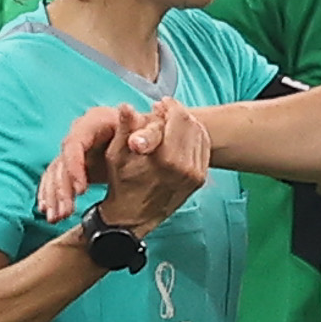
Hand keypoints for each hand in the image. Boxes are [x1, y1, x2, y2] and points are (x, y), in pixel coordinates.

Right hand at [35, 101, 138, 217]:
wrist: (142, 133)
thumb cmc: (147, 129)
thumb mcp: (152, 129)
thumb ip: (148, 134)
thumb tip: (137, 143)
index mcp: (95, 122)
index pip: (75, 143)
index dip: (74, 167)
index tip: (81, 190)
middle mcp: (79, 134)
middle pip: (62, 161)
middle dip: (61, 188)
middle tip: (65, 212)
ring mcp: (74, 150)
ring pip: (55, 173)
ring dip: (54, 196)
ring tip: (56, 217)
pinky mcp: (72, 163)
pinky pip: (55, 179)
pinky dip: (51, 195)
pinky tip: (49, 211)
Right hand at [100, 100, 211, 228]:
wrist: (133, 216)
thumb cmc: (122, 183)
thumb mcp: (117, 155)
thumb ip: (125, 129)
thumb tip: (127, 106)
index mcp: (166, 158)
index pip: (178, 118)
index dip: (169, 106)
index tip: (159, 105)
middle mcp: (185, 166)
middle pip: (191, 123)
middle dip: (177, 113)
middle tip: (164, 112)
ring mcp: (194, 174)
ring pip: (200, 133)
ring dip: (186, 124)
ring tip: (170, 124)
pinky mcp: (199, 179)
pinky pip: (204, 148)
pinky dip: (194, 137)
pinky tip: (180, 137)